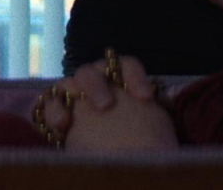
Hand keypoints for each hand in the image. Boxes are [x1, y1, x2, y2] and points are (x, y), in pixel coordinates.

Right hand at [40, 54, 177, 150]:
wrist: (121, 158)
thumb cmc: (136, 136)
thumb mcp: (151, 119)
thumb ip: (160, 104)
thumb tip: (173, 94)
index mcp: (118, 78)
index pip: (125, 65)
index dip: (134, 77)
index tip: (146, 98)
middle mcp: (94, 82)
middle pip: (91, 71)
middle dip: (96, 86)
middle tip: (105, 106)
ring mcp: (72, 96)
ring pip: (66, 83)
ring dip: (71, 95)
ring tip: (74, 117)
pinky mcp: (56, 113)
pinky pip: (48, 104)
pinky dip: (53, 112)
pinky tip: (61, 126)